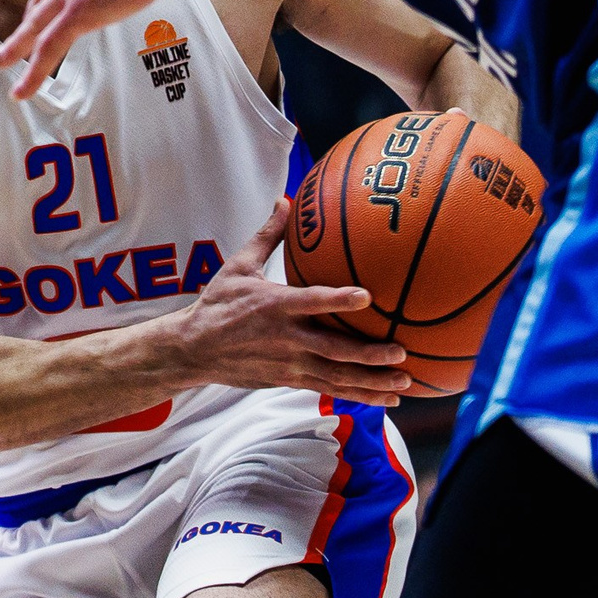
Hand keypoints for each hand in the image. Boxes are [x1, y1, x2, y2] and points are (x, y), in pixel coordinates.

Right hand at [165, 199, 409, 405]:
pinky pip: (329, 389)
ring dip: (371, 382)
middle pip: (333, 350)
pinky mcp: (289, 380)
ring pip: (336, 377)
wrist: (193, 350)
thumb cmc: (216, 304)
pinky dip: (358, 395)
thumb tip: (286, 200)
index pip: (311, 302)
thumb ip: (268, 236)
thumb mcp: (237, 266)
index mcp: (274, 305)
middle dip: (369, 354)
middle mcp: (286, 338)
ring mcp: (289, 364)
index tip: (366, 297)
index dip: (338, 300)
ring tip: (404, 382)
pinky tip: (385, 398)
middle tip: (401, 351)